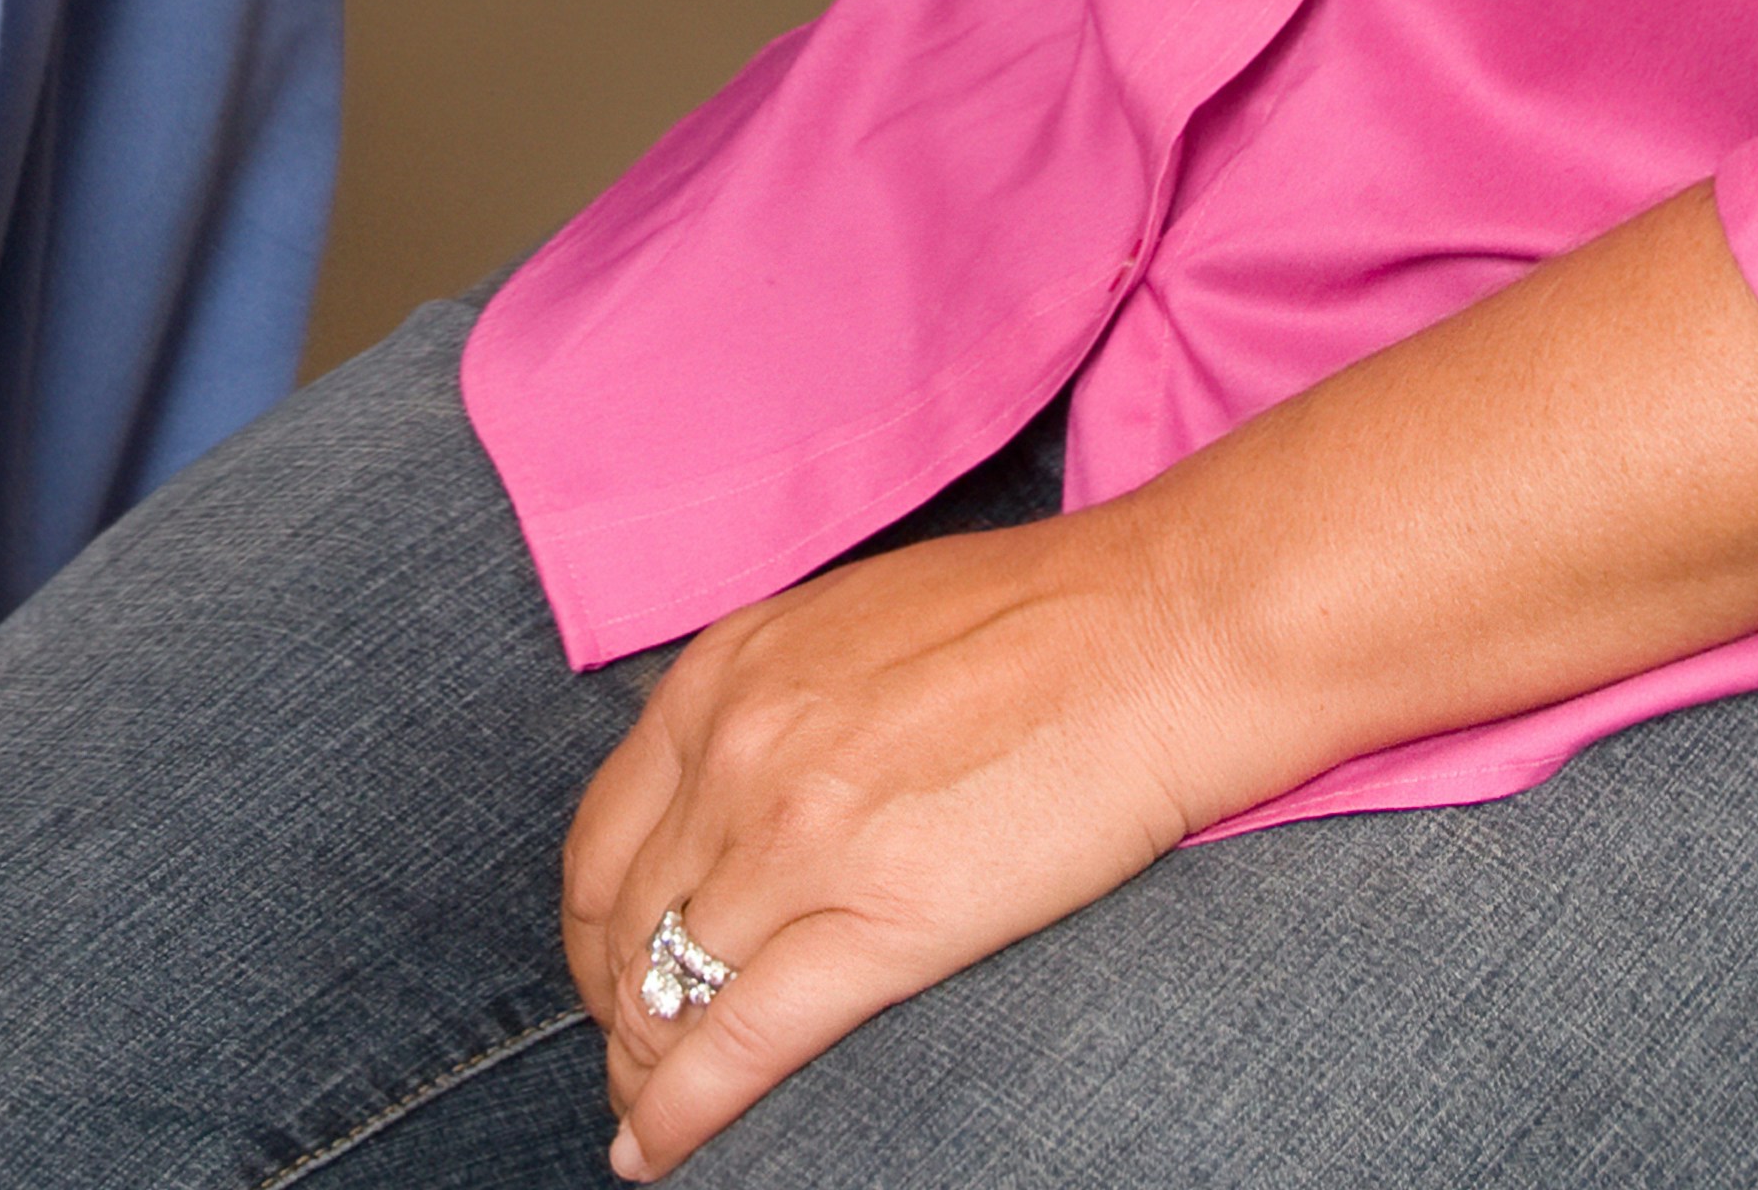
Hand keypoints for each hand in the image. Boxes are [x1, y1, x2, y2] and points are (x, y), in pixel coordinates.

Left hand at [560, 511, 1211, 1174]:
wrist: (1162, 634)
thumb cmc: (1037, 622)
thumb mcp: (850, 629)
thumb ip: (772, 706)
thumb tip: (727, 800)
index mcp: (726, 672)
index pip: (602, 840)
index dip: (595, 931)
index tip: (614, 976)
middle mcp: (737, 751)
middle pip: (621, 927)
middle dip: (616, 1011)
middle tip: (639, 1058)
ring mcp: (799, 838)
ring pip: (665, 994)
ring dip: (645, 1071)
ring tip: (652, 1114)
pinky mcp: (877, 922)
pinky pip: (737, 1046)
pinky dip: (680, 1116)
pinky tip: (659, 1152)